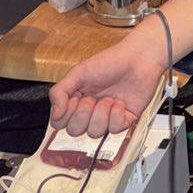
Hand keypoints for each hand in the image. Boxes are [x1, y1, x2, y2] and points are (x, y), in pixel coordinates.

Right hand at [48, 25, 167, 137]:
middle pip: (75, 131)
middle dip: (82, 114)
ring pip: (94, 133)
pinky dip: (116, 114)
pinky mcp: (125, 120)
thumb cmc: (110, 62)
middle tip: (91, 97)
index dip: (65, 114)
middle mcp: (91, 111)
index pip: (60, 123)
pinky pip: (114, 129)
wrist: (138, 59)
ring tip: (109, 98)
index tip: (74, 98)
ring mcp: (107, 117)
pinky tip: (120, 102)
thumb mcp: (78, 73)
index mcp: (77, 101)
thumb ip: (59, 92)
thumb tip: (54, 115)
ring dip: (100, 113)